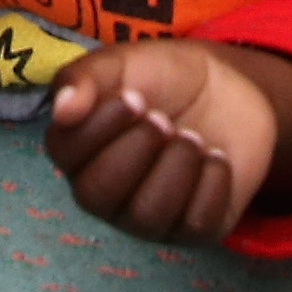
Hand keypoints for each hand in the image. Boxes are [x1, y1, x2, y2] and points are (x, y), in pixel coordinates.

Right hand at [44, 40, 280, 247]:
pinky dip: (210, 184)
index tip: (133, 98)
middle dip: (135, 151)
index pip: (65, 155)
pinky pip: (195, 224)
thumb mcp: (122, 62)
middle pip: (97, 196)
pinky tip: (215, 157)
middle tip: (163, 119)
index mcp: (80, 150)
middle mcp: (107, 193)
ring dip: (175, 167)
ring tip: (193, 137)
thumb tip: (62, 110)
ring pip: (147, 216)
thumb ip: (84, 78)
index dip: (98, 129)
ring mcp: (148, 217)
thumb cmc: (163, 76)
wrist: (228, 87)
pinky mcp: (192, 229)